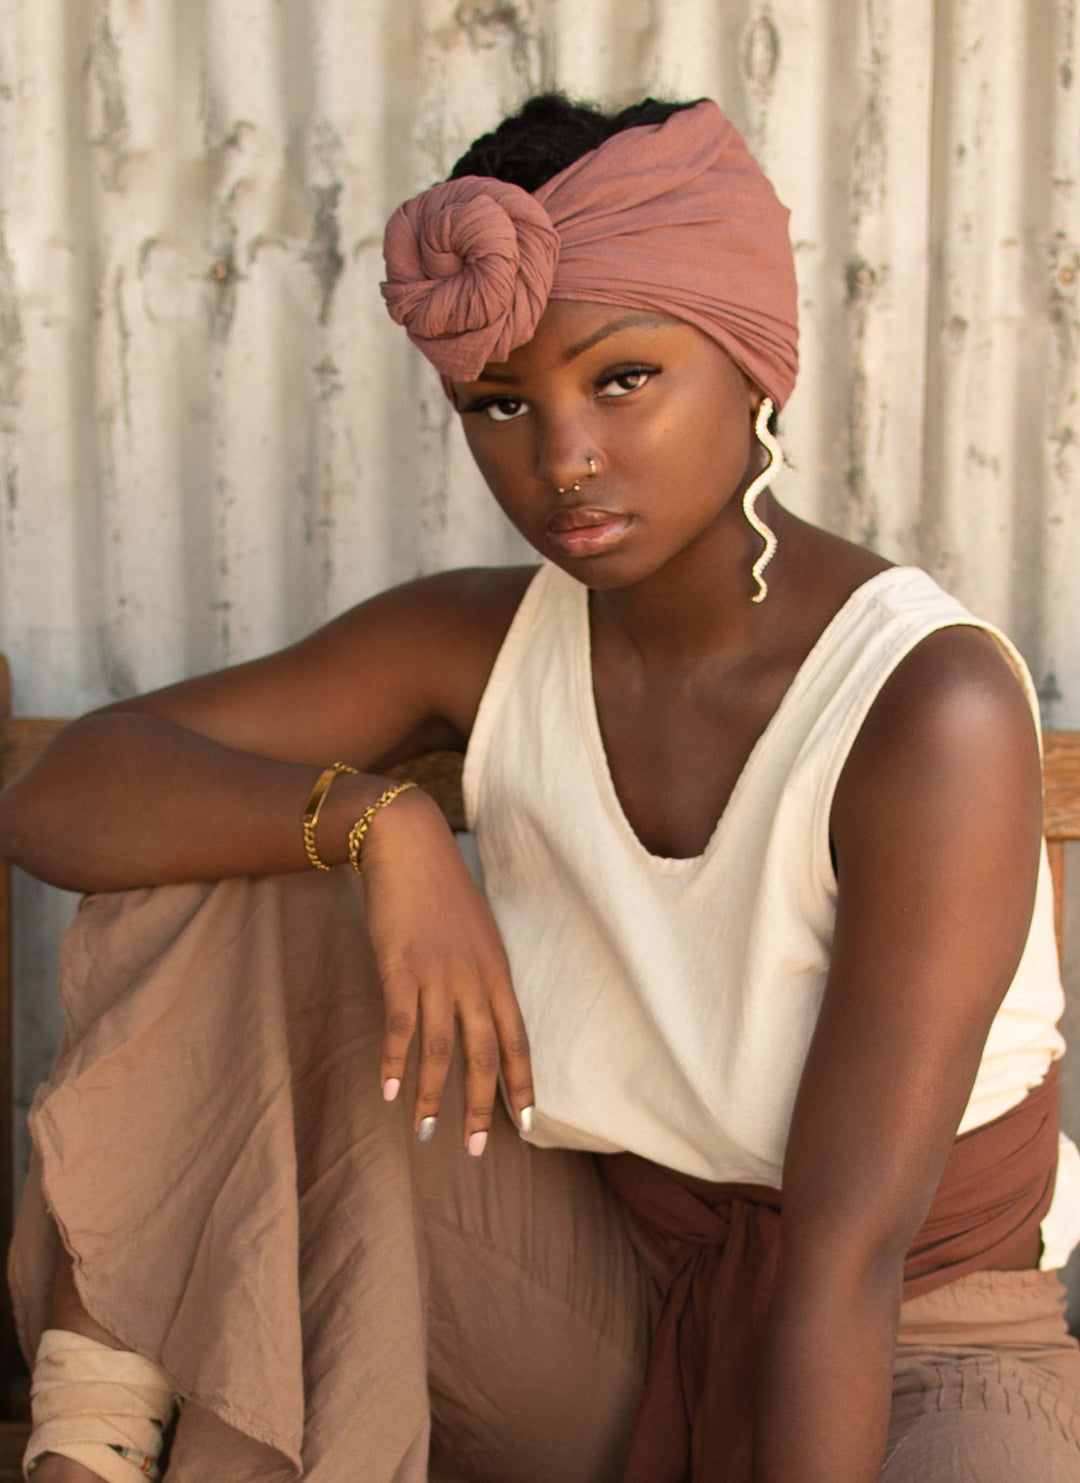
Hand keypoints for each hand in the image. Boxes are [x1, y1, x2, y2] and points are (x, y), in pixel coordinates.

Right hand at [358, 787, 534, 1154]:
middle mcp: (474, 978)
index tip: (530, 1125)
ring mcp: (437, 974)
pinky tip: (387, 1090)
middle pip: (483, 1055)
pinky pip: (399, 1025)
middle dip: (480, 1108)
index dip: (524, 1084)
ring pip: (441, 1050)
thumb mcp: (474, 931)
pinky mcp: (400, 968)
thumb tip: (476, 1009)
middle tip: (472, 1151)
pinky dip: (393, 1061)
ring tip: (425, 1133)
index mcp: (496, 971)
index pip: (517, 1039)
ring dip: (432, 1096)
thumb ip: (478, 972)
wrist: (407, 843)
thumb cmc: (439, 887)